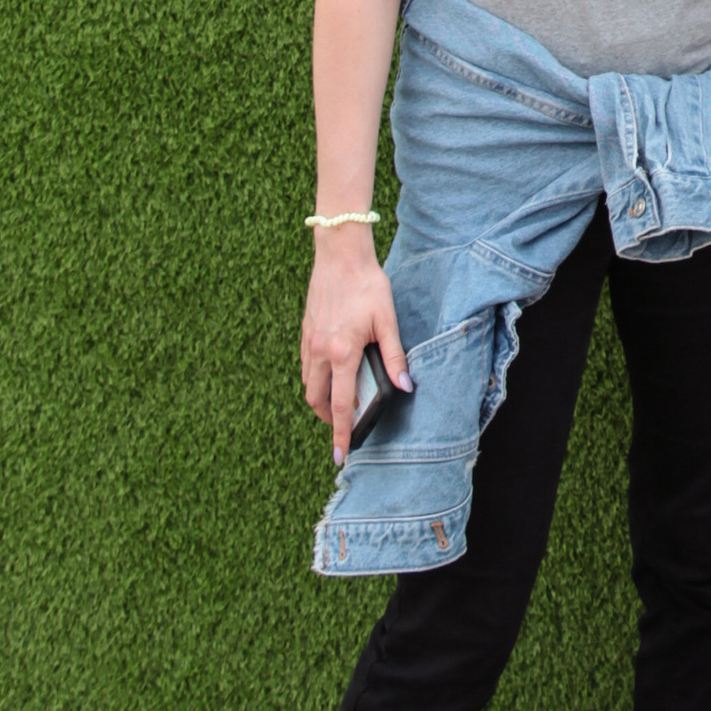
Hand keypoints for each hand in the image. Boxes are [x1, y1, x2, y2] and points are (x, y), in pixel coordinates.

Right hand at [301, 228, 407, 460]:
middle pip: (317, 400)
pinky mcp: (305, 332)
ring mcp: (309, 343)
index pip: (341, 405)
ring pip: (308, 384)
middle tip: (343, 427)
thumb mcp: (387, 321)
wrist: (339, 256)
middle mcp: (320, 352)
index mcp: (341, 353)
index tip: (339, 455)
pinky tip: (331, 374)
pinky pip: (306, 366)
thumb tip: (405, 387)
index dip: (341, 433)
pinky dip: (316, 379)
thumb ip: (395, 357)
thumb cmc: (367, 285)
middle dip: (328, 419)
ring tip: (339, 403)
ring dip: (321, 399)